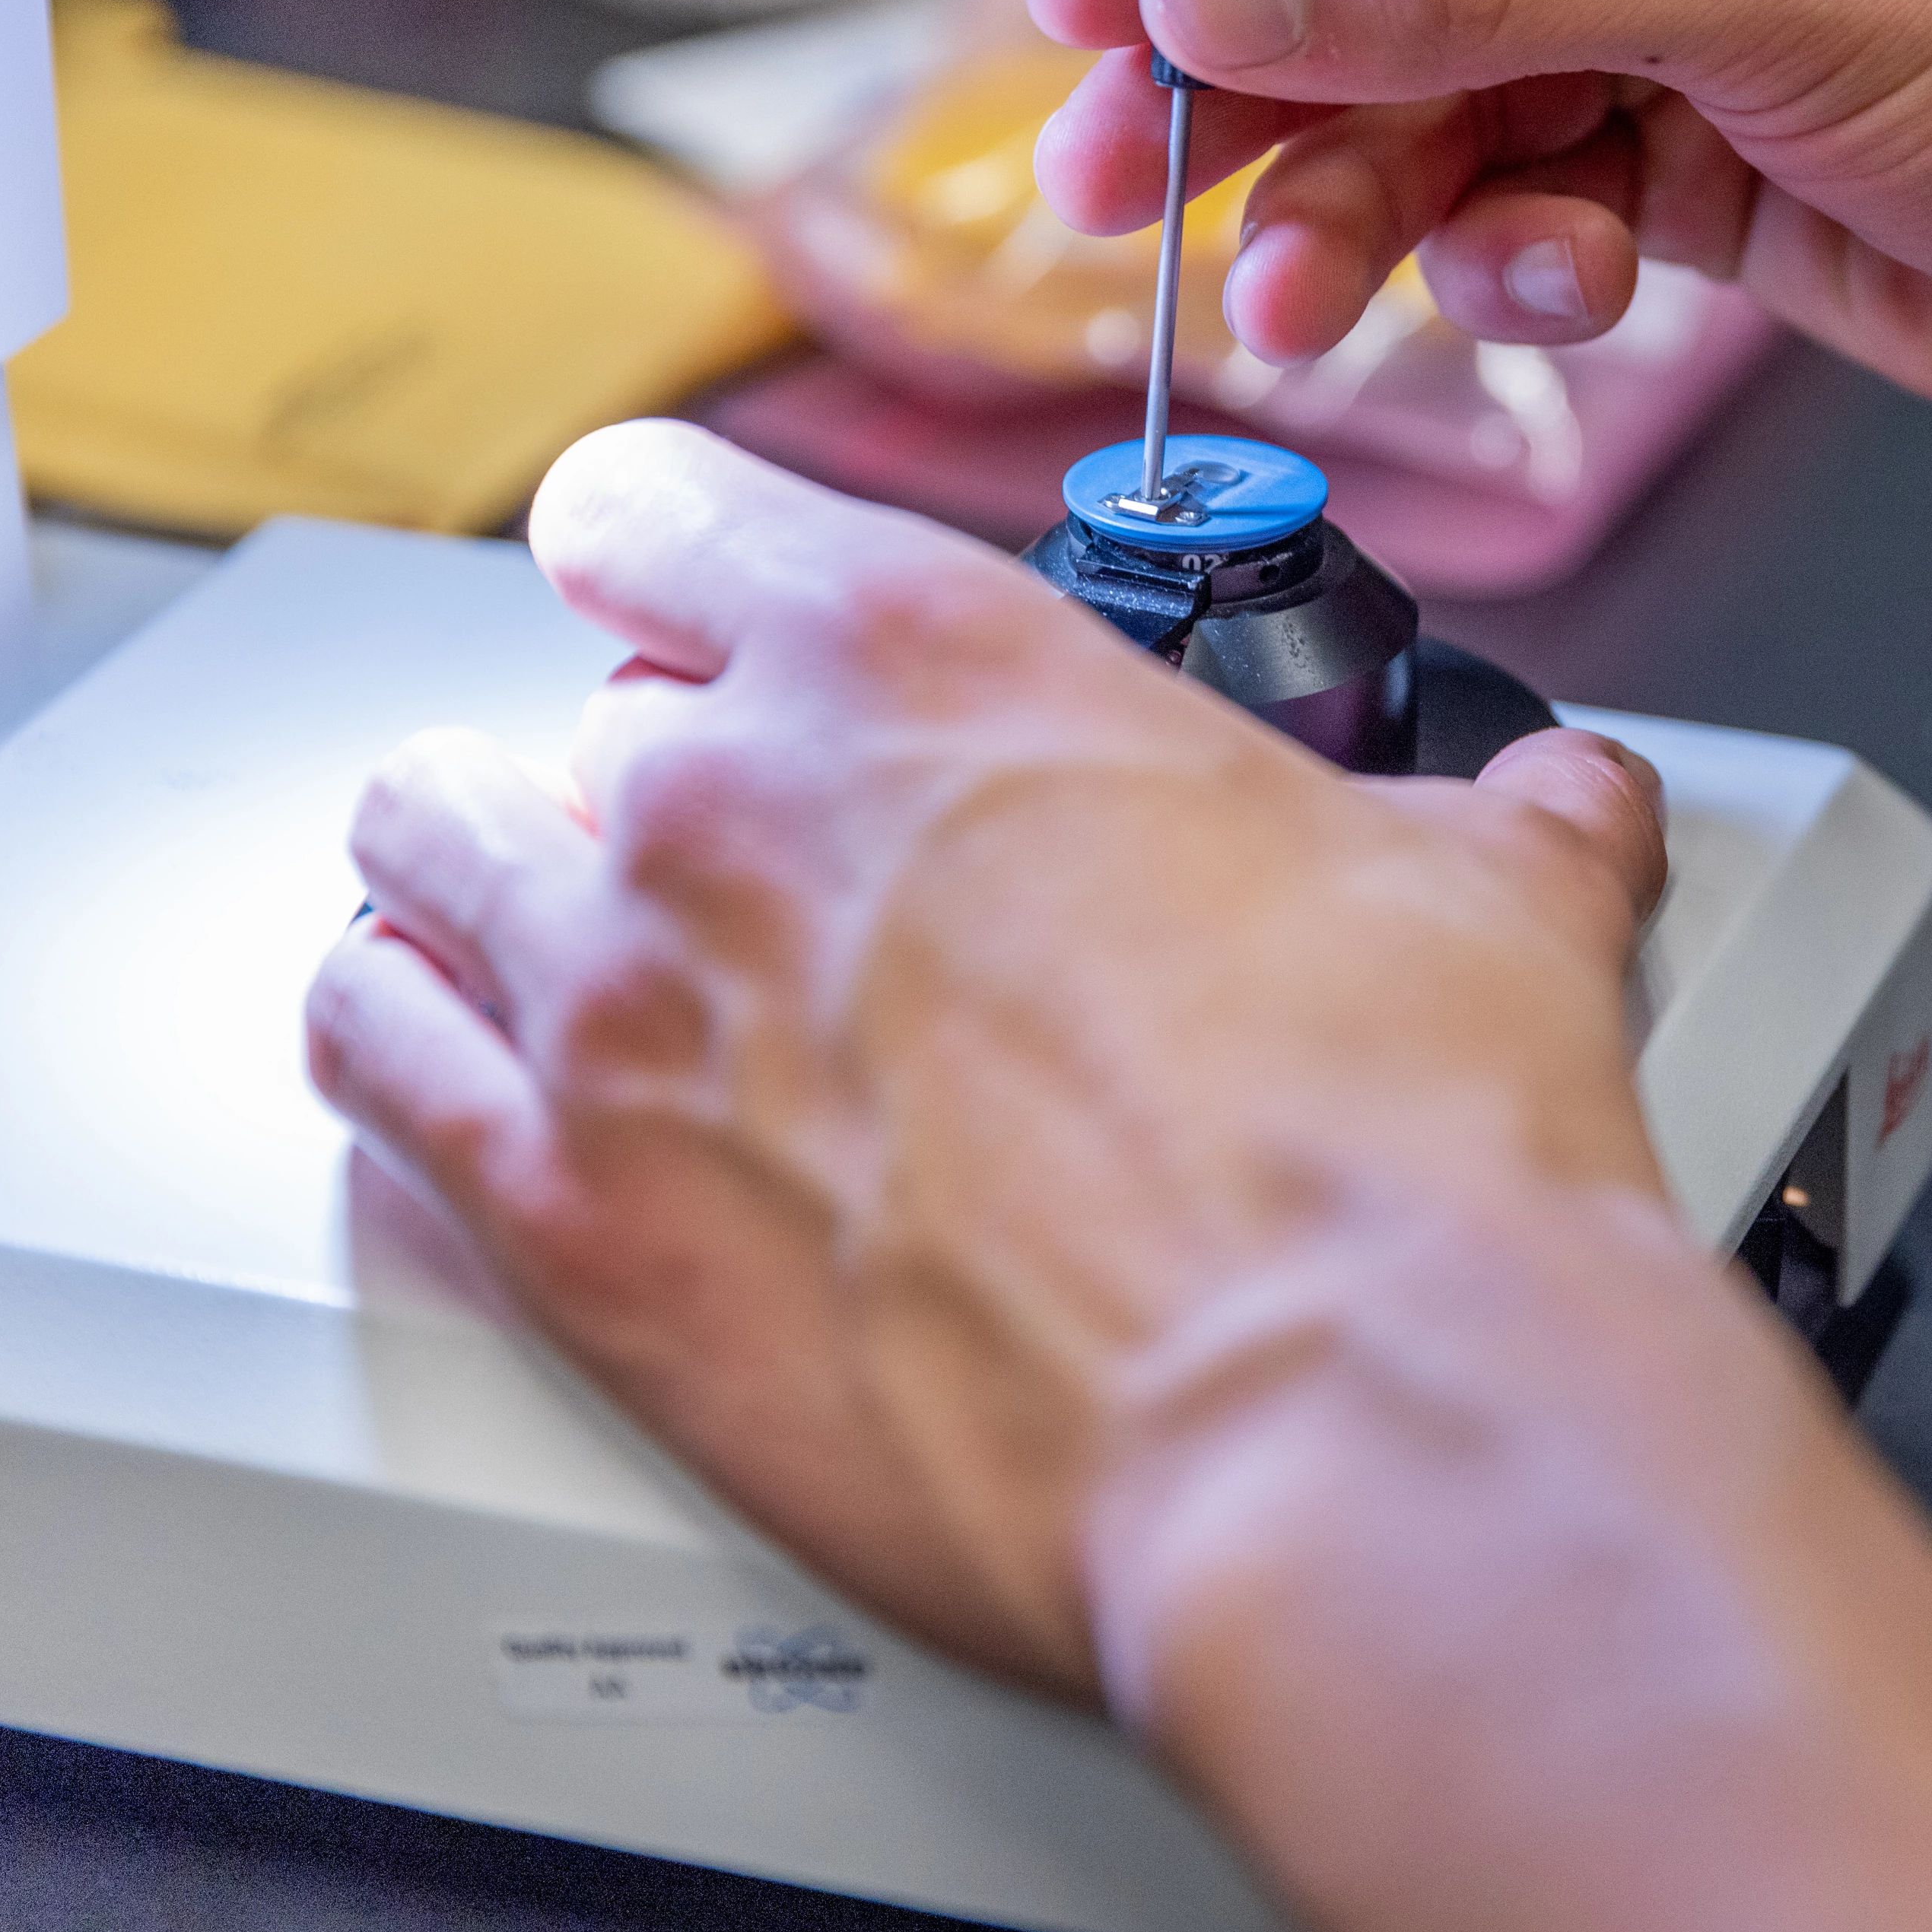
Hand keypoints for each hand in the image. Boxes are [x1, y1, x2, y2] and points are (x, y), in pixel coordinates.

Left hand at [301, 420, 1669, 1694]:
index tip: (702, 614)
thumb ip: (1496, 814)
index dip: (677, 559)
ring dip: (483, 881)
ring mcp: (616, 1010)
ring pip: (414, 851)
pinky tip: (470, 1070)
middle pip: (562, 710)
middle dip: (647, 775)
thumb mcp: (1495, 896)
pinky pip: (368, 1061)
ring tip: (560, 946)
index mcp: (928, 659)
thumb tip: (1563, 805)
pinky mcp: (565, 1227)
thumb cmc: (1401, 1152)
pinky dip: (404, 1040)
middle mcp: (729, 802)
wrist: (1348, 1421)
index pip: (657, 509)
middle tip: (751, 871)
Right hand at [1029, 0, 1931, 478]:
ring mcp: (1687, 0)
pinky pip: (1520, 195)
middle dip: (1260, 77)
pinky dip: (1492, 255)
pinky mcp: (1703, 155)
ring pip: (1431, 91)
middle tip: (1129, 191)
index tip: (1084, 10)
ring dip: (1358, 199)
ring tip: (1305, 299)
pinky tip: (1532, 293)